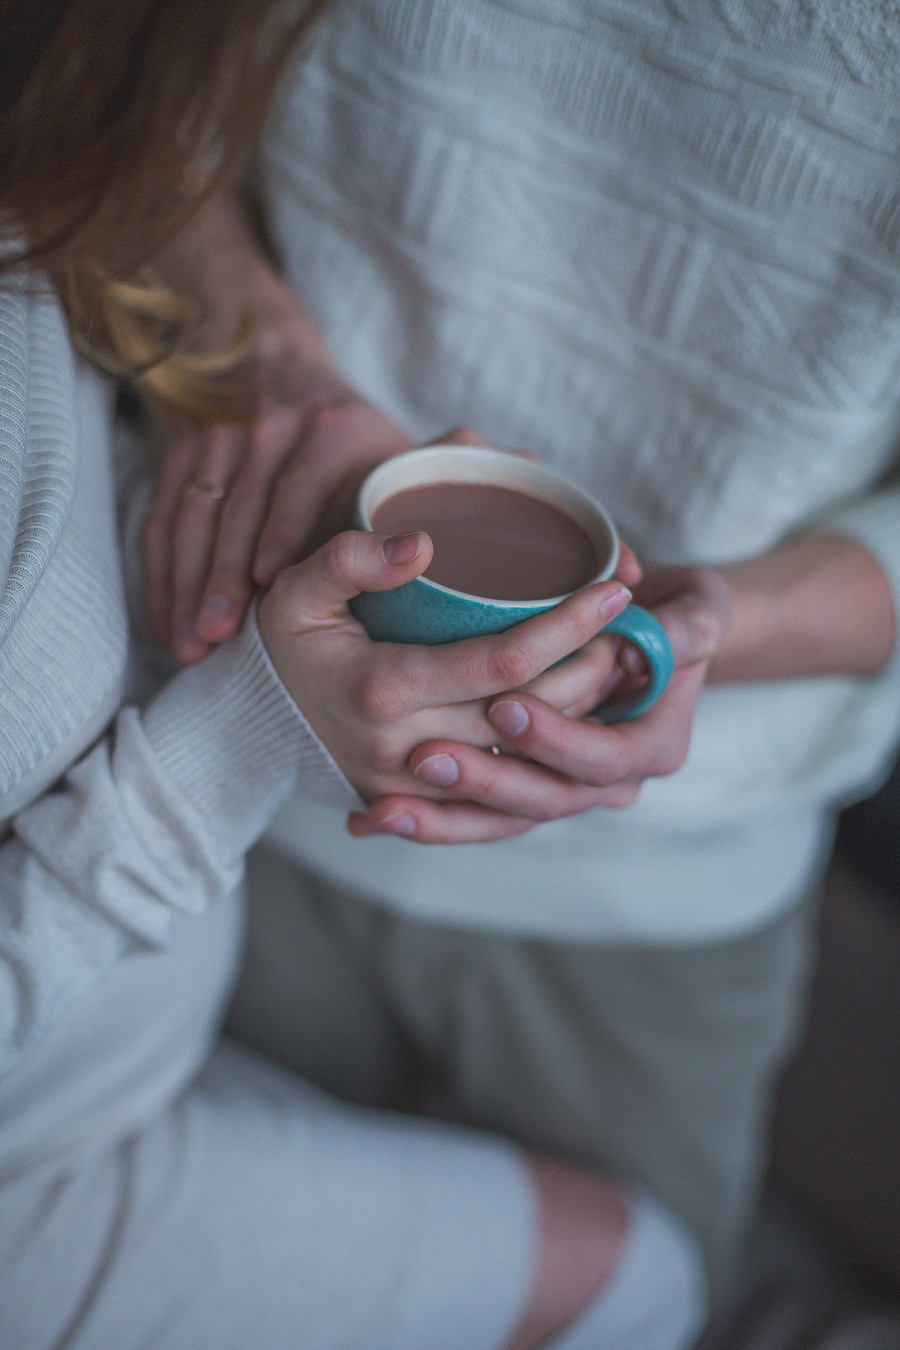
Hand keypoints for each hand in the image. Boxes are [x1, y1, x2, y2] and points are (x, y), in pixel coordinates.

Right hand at [144, 384, 413, 664]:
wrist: (276, 369)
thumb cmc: (351, 441)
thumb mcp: (392, 450)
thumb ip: (434, 487)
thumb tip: (488, 519)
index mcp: (330, 429)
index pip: (299, 486)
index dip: (282, 535)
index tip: (272, 586)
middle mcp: (268, 428)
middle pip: (238, 509)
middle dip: (223, 577)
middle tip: (219, 638)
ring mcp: (216, 439)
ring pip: (193, 520)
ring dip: (187, 586)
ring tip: (190, 646)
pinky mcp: (179, 455)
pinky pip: (161, 521)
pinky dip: (160, 578)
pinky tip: (168, 626)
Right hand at [256, 529, 633, 803]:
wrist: (246, 731)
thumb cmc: (281, 647)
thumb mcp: (296, 591)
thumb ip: (350, 558)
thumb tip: (421, 543)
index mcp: (382, 687)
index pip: (503, 659)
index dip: (568, 624)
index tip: (614, 589)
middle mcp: (405, 747)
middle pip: (530, 714)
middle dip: (592, 670)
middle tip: (630, 628)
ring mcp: (415, 787)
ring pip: (525, 760)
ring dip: (580, 717)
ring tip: (617, 667)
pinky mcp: (421, 807)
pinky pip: (502, 794)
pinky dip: (548, 760)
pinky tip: (579, 722)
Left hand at [349, 565, 732, 842]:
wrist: (674, 641)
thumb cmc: (687, 617)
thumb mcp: (703, 609)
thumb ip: (689, 620)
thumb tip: (641, 611)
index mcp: (654, 747)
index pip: (599, 760)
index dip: (552, 739)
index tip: (503, 705)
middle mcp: (611, 782)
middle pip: (543, 799)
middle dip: (482, 781)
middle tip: (424, 754)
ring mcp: (568, 791)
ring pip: (502, 822)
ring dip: (441, 818)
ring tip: (381, 806)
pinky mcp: (531, 789)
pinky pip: (478, 820)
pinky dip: (428, 821)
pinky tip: (364, 821)